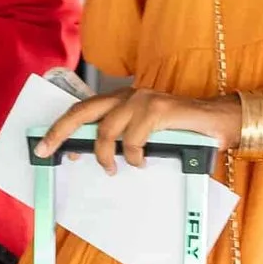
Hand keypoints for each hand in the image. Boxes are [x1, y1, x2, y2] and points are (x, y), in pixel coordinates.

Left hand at [34, 84, 236, 173]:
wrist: (217, 121)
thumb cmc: (180, 131)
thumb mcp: (144, 134)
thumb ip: (121, 138)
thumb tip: (92, 155)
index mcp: (121, 100)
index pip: (83, 110)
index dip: (61, 127)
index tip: (45, 146)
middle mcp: (128, 95)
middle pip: (83, 111)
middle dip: (60, 131)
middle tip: (46, 151)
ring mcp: (142, 100)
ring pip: (106, 129)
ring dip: (105, 154)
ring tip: (112, 168)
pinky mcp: (158, 109)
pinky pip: (133, 138)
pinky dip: (134, 155)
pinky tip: (142, 162)